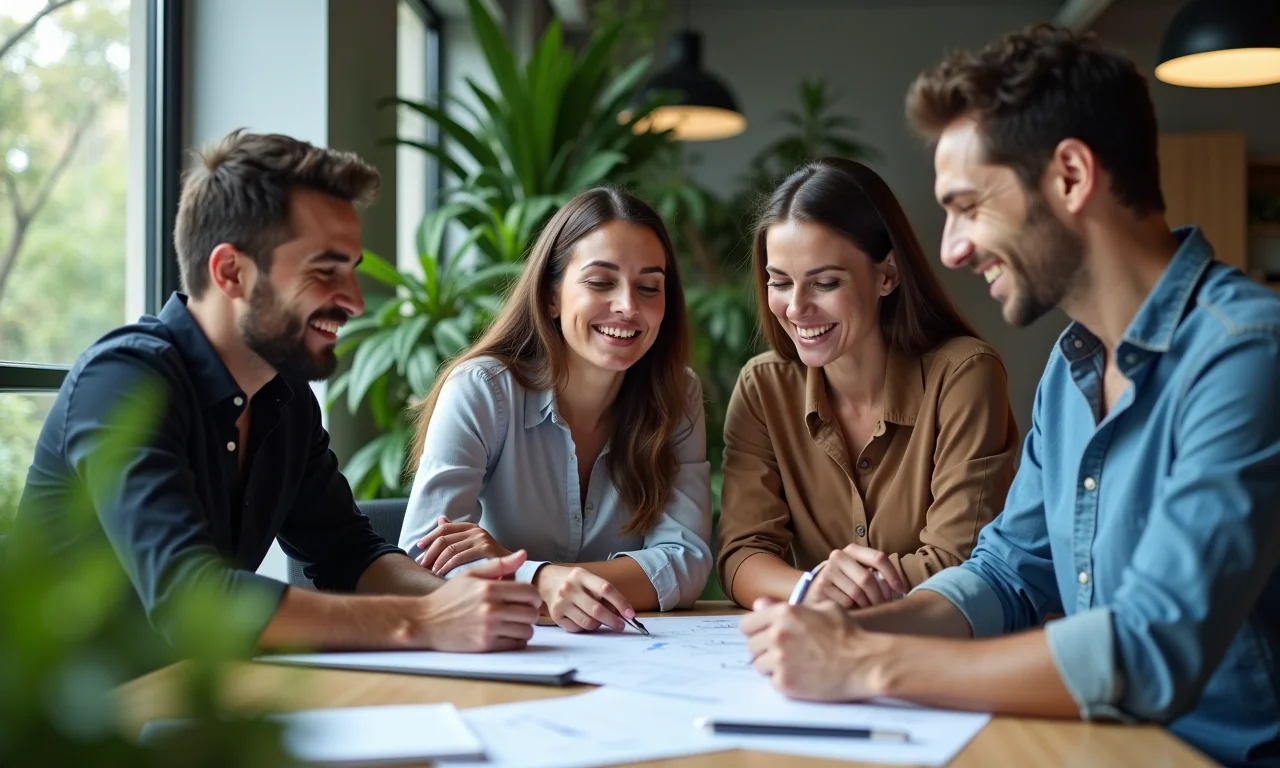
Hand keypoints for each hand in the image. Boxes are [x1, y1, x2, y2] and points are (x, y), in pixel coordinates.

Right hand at [410, 550, 540, 650]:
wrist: (425, 621)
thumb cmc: (448, 596)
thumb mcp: (471, 574)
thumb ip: (499, 564)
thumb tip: (524, 554)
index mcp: (489, 588)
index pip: (530, 592)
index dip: (533, 596)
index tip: (527, 599)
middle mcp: (491, 608)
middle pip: (531, 613)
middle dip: (530, 612)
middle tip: (520, 612)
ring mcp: (488, 628)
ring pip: (526, 631)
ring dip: (524, 628)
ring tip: (513, 624)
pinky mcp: (485, 645)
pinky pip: (515, 645)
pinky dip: (515, 641)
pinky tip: (506, 634)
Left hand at [416, 516, 510, 575]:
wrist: (513, 570)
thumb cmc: (489, 561)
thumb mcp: (471, 546)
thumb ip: (456, 534)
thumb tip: (441, 519)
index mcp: (471, 527)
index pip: (444, 528)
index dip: (429, 536)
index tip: (418, 547)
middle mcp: (477, 530)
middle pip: (444, 538)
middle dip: (429, 552)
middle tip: (421, 564)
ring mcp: (482, 539)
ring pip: (449, 548)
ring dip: (436, 561)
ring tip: (430, 571)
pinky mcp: (486, 549)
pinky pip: (459, 557)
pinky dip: (446, 565)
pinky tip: (440, 573)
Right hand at [534, 565, 633, 632]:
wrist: (546, 580)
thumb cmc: (573, 582)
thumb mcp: (587, 578)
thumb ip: (602, 592)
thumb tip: (623, 613)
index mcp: (581, 575)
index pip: (606, 588)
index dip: (621, 602)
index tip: (630, 614)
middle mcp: (570, 588)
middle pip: (597, 609)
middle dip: (613, 620)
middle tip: (621, 626)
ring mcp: (561, 602)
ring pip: (588, 622)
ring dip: (599, 625)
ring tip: (601, 622)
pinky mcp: (555, 615)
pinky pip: (577, 628)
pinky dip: (584, 628)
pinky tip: (584, 620)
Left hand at [741, 597, 885, 700]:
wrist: (865, 663)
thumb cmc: (848, 634)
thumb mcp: (822, 607)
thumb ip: (786, 606)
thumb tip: (759, 604)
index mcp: (784, 613)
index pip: (747, 625)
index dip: (756, 631)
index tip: (764, 636)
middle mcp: (777, 635)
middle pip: (751, 646)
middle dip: (765, 649)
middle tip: (784, 653)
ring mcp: (779, 660)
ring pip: (758, 664)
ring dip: (771, 665)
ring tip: (793, 665)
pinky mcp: (785, 683)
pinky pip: (771, 681)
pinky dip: (783, 681)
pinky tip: (800, 676)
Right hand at [805, 544, 905, 608]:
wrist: (816, 588)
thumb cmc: (846, 582)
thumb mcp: (860, 572)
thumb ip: (877, 575)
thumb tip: (900, 591)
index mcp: (853, 550)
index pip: (879, 558)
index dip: (893, 575)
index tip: (900, 590)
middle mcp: (839, 556)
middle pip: (867, 578)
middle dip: (879, 596)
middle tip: (883, 606)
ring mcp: (828, 571)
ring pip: (857, 592)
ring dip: (867, 604)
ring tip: (869, 608)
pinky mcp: (821, 587)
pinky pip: (846, 602)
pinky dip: (854, 609)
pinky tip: (853, 610)